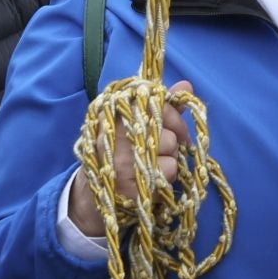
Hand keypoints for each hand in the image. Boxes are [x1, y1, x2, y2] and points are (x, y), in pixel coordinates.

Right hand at [66, 80, 192, 237]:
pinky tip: (146, 184)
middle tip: (156, 152)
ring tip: (148, 169)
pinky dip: (163, 184)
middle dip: (170, 146)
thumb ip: (162, 106)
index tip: (176, 130)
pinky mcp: (130, 190)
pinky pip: (166, 180)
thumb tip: (186, 84)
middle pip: (169, 138)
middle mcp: (117, 137)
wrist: (91, 194)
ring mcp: (122, 165)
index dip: (174, 120)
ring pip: (172, 160)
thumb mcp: (134, 124)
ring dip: (167, 167)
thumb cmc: (118, 151)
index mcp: (116, 115)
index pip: (160, 109)